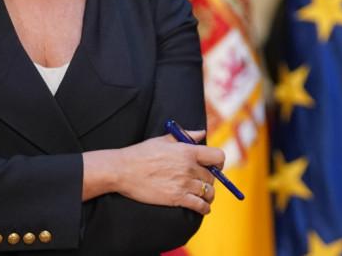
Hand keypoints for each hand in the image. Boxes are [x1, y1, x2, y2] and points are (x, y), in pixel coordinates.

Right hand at [84, 130, 224, 214]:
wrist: (122, 170)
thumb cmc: (141, 154)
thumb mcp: (164, 139)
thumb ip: (186, 136)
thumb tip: (202, 133)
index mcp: (188, 151)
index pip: (217, 156)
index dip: (219, 163)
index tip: (216, 167)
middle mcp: (189, 167)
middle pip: (212, 176)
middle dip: (210, 180)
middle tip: (204, 183)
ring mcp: (184, 183)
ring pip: (208, 191)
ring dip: (209, 195)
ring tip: (206, 197)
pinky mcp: (176, 198)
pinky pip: (199, 205)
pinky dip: (204, 208)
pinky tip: (204, 208)